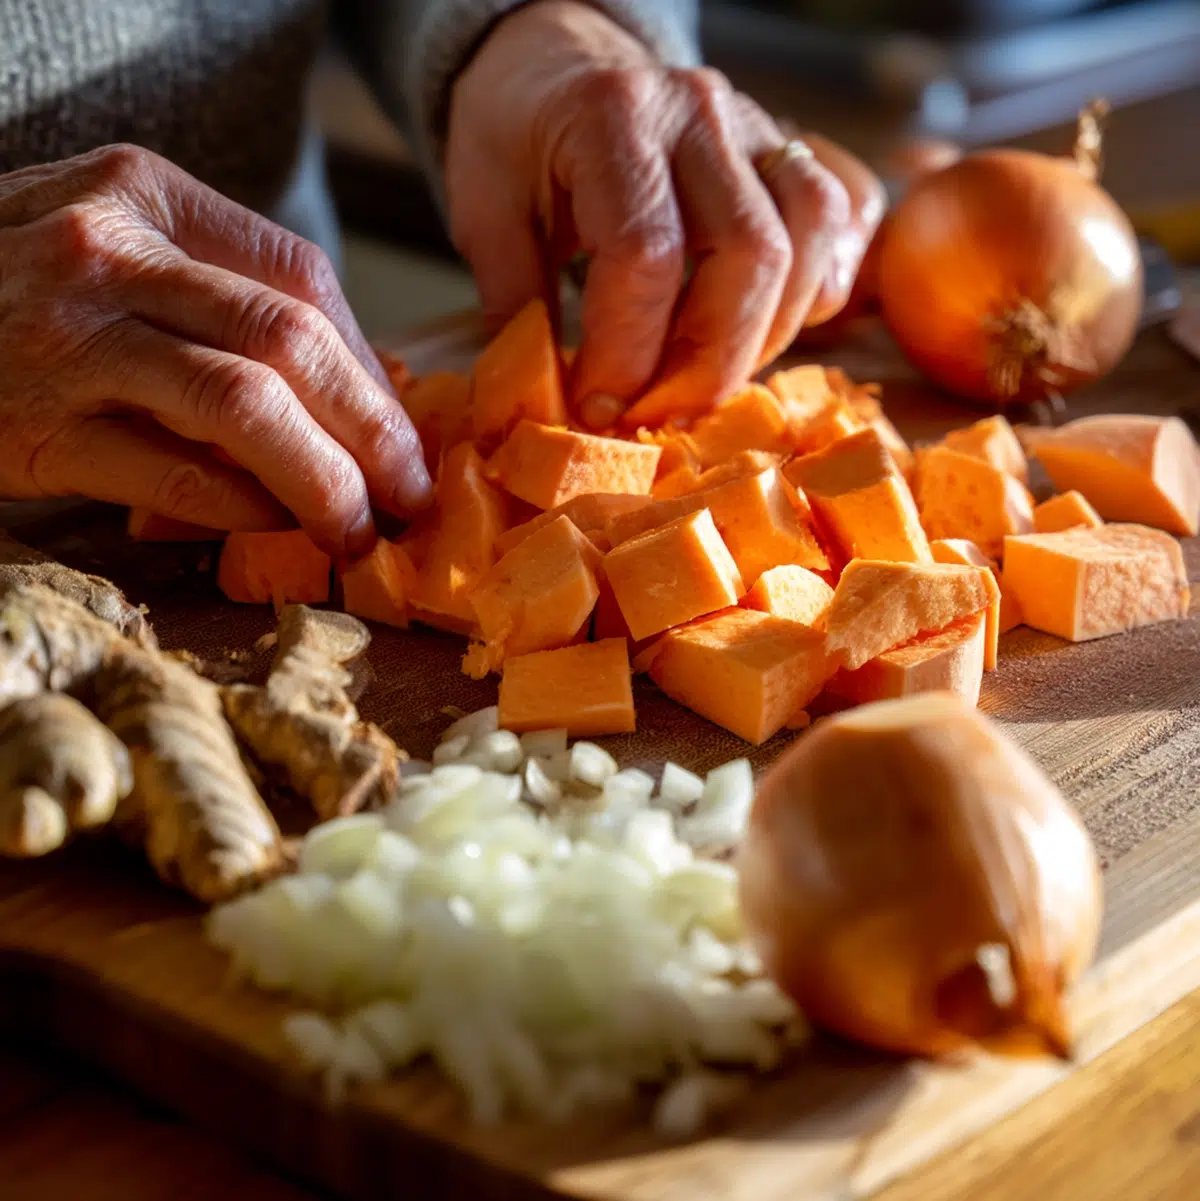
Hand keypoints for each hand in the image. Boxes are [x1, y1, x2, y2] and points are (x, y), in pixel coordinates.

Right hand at [0, 145, 430, 557]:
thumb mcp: (114, 249)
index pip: (303, 278)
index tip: (399, 429)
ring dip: (327, 481)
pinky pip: (181, 477)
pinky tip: (276, 527)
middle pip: (293, 341)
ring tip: (361, 529)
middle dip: (375, 431)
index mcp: (146, 197)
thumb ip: (218, 295)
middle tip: (411, 494)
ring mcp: (70, 338)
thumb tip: (353, 385)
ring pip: (247, 409)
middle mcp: (111, 252)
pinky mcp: (42, 428)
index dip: (370, 366)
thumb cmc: (18, 293)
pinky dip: (248, 510)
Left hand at [447, 0, 884, 427]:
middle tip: (658, 413)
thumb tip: (549, 407)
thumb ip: (515, 304)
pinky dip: (811, 295)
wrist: (556, 63)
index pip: (648, 255)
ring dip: (763, 338)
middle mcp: (699, 112)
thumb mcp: (484, 211)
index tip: (599, 408)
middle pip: (751, 257)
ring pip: (807, 244)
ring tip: (701, 379)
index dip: (629, 353)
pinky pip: (837, 225)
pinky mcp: (787, 149)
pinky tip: (754, 329)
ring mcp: (755, 125)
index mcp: (611, 118)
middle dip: (708, 365)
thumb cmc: (517, 139)